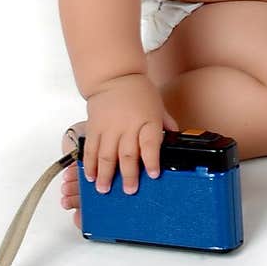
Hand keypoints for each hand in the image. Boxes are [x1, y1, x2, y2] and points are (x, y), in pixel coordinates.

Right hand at [82, 73, 179, 194]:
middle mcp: (127, 125)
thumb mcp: (158, 106)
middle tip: (129, 190)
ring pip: (106, 155)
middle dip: (128, 175)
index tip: (152, 175)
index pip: (150, 143)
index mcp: (147, 121)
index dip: (152, 161)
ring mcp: (109, 127)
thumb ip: (166, 124)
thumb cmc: (139, 91)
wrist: (115, 75)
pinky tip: (90, 176)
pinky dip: (90, 164)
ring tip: (104, 189)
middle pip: (128, 154)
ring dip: (105, 174)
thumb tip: (176, 139)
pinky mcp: (94, 127)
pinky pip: (91, 148)